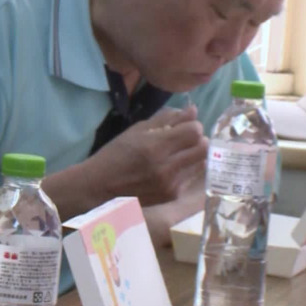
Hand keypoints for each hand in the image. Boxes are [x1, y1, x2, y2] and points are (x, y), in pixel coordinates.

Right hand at [85, 105, 205, 206]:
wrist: (101, 186)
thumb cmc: (116, 154)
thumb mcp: (137, 131)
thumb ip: (166, 119)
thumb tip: (192, 110)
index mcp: (155, 145)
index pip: (194, 131)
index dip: (192, 126)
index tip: (183, 127)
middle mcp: (166, 166)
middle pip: (203, 147)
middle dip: (198, 140)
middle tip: (185, 140)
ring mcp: (171, 183)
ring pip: (202, 162)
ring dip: (194, 154)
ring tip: (180, 153)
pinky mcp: (173, 195)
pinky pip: (192, 176)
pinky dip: (186, 168)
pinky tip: (171, 168)